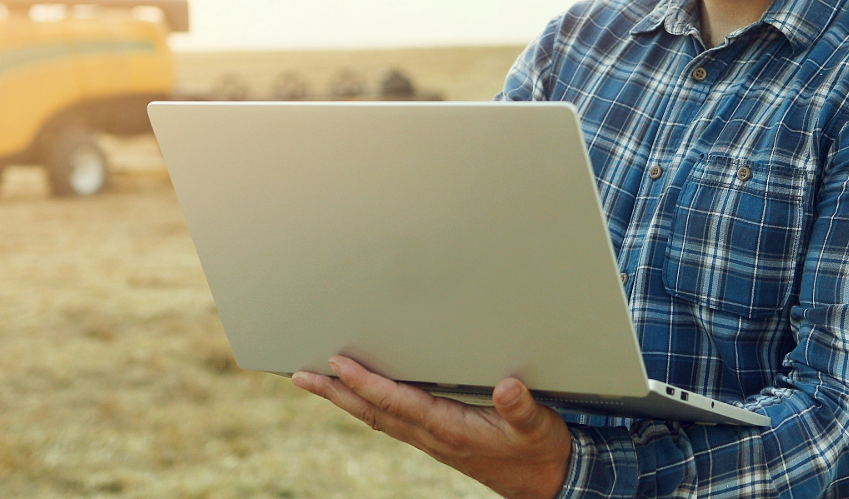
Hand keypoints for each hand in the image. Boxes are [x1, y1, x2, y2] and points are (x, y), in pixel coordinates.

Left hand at [292, 356, 571, 498]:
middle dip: (336, 394)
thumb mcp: (538, 427)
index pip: (397, 402)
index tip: (337, 364)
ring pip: (378, 417)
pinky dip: (368, 405)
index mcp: (450, 429)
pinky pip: (392, 420)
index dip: (366, 383)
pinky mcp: (437, 439)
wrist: (547, 482)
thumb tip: (507, 387)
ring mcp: (432, 439)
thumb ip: (521, 408)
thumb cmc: (541, 450)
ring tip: (318, 381)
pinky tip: (359, 397)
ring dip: (345, 399)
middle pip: (373, 412)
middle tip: (301, 376)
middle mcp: (433, 435)